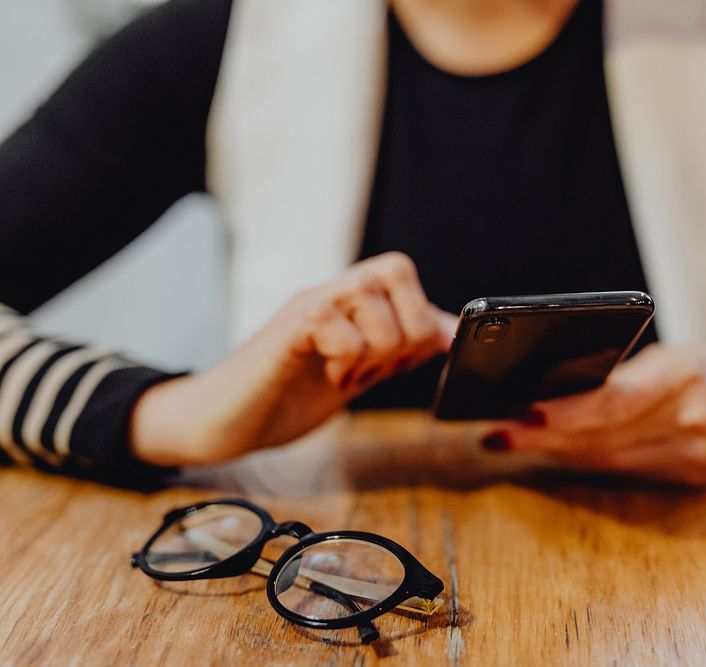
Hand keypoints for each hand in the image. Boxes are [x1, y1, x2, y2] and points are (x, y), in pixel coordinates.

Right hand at [131, 252, 455, 465]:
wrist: (225, 422)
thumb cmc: (287, 395)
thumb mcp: (358, 372)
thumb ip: (398, 350)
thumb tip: (448, 334)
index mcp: (349, 302)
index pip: (402, 271)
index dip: (424, 315)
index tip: (412, 361)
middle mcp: (328, 294)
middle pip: (395, 269)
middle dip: (405, 330)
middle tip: (377, 369)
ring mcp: (305, 308)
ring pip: (369, 293)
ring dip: (374, 348)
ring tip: (346, 375)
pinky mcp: (284, 332)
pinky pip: (330, 320)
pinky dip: (344, 356)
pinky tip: (328, 376)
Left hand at [481, 343, 705, 485]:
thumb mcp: (682, 355)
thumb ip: (630, 374)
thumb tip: (563, 390)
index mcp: (684, 374)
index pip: (614, 400)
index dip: (565, 412)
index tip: (522, 413)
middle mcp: (687, 419)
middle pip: (602, 436)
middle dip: (543, 437)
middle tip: (497, 434)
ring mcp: (690, 455)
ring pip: (607, 459)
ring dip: (557, 452)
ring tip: (511, 441)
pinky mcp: (690, 478)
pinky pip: (627, 471)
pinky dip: (588, 462)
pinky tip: (556, 455)